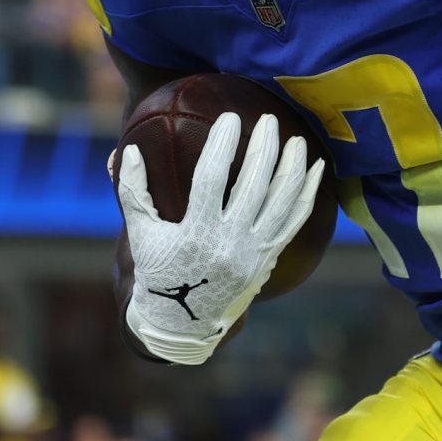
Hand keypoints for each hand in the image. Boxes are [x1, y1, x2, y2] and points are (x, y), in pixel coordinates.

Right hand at [117, 112, 323, 365]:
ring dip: (293, 166)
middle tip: (268, 119)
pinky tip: (317, 168)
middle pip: (254, 185)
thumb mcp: (140, 235)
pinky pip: (296, 220)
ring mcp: (255, 251)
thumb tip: (124, 150)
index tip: (230, 118)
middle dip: (263, 148)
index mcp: (196, 234)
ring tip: (296, 138)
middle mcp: (230, 243)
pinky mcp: (270, 257)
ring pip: (282, 201)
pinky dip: (309, 192)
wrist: (185, 322)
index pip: (211, 179)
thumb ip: (133, 192)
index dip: (222, 145)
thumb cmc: (159, 272)